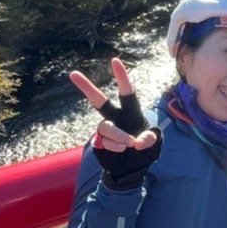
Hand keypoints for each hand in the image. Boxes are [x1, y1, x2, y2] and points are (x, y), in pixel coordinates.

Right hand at [70, 61, 160, 188]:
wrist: (132, 167)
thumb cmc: (144, 149)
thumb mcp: (153, 144)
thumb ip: (149, 140)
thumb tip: (139, 140)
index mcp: (130, 111)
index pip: (126, 92)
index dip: (121, 77)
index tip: (115, 60)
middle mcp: (115, 117)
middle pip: (98, 101)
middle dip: (86, 87)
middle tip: (73, 74)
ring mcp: (105, 129)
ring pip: (105, 126)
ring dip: (118, 135)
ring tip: (129, 143)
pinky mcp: (99, 141)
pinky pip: (103, 141)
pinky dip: (113, 145)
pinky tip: (121, 149)